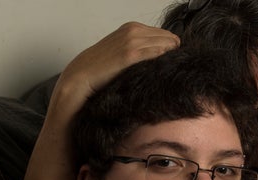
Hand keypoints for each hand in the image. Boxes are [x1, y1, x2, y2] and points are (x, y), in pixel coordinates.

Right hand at [53, 22, 179, 115]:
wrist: (82, 74)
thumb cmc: (103, 66)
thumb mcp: (122, 49)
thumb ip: (140, 47)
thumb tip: (163, 54)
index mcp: (132, 27)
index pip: (164, 33)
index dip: (171, 47)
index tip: (173, 60)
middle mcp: (133, 30)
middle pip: (168, 38)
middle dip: (174, 51)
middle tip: (175, 66)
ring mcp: (131, 41)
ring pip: (165, 45)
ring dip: (171, 57)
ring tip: (171, 70)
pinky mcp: (129, 54)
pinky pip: (155, 53)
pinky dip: (163, 59)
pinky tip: (165, 68)